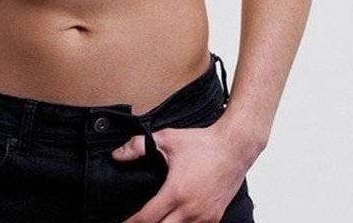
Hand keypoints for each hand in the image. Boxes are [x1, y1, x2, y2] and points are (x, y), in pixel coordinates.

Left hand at [112, 118, 246, 222]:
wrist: (234, 148)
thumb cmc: (202, 143)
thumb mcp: (167, 139)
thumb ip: (139, 146)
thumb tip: (117, 155)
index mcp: (176, 192)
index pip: (147, 219)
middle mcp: (190, 210)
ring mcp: (204, 217)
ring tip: (155, 220)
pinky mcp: (215, 218)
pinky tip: (173, 220)